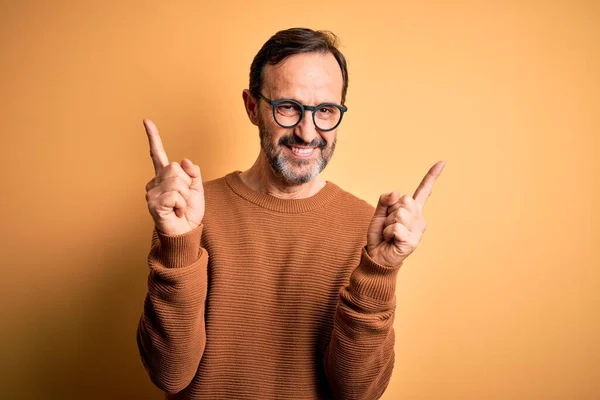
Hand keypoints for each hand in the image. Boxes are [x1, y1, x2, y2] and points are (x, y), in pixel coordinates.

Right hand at [143, 119, 204, 235]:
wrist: (187, 231)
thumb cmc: (189, 211)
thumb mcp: (197, 188)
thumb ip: (193, 172)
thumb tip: (185, 160)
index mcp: (165, 176)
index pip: (158, 154)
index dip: (153, 137)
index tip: (146, 121)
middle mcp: (155, 182)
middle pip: (176, 168)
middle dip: (187, 184)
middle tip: (183, 199)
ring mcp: (151, 193)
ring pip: (177, 182)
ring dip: (185, 196)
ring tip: (180, 207)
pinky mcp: (153, 203)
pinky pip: (175, 195)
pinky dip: (181, 204)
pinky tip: (176, 212)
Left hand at [367, 161, 444, 266]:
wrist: (377, 256)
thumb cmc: (380, 236)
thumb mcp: (379, 214)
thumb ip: (386, 200)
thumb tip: (396, 192)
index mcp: (412, 210)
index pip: (423, 191)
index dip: (432, 176)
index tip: (442, 162)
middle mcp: (419, 218)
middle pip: (405, 200)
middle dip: (390, 211)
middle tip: (389, 225)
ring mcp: (417, 230)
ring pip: (399, 214)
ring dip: (387, 223)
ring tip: (389, 233)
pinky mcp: (413, 241)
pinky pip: (395, 227)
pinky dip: (388, 232)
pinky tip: (391, 240)